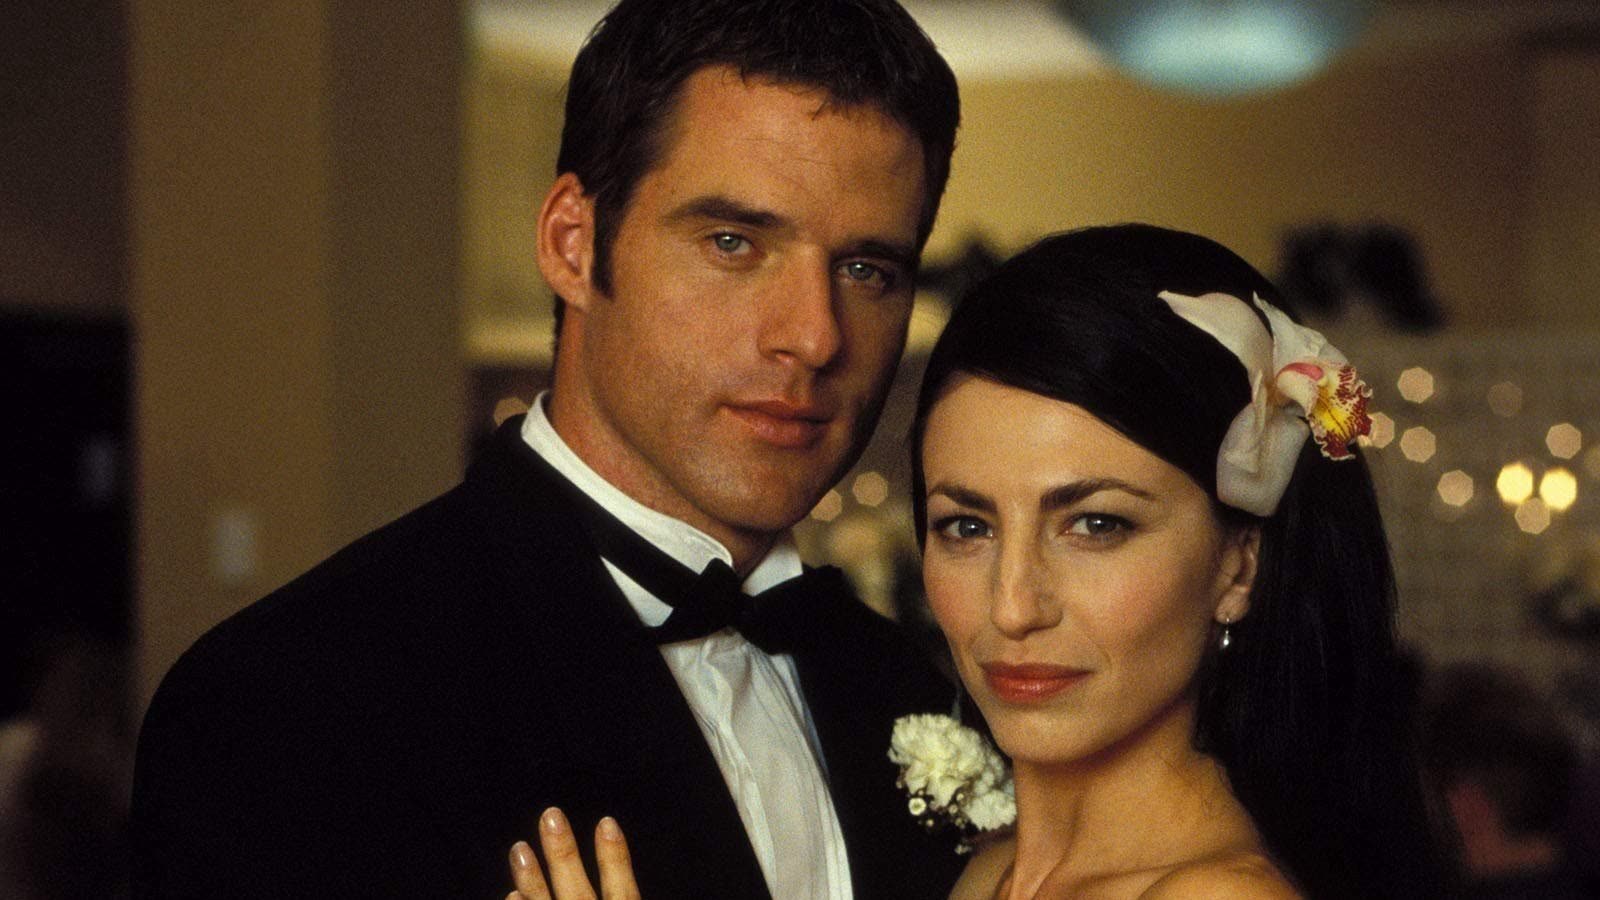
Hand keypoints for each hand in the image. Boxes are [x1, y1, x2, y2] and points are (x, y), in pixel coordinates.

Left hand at [506, 807, 640, 899]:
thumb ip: (622, 895)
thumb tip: (616, 864)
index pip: (623, 893)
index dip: (616, 858)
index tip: (606, 822)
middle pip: (578, 893)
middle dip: (564, 855)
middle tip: (550, 817)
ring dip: (532, 879)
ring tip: (519, 849)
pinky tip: (511, 893)